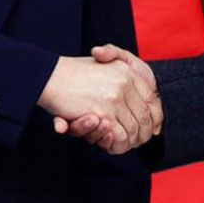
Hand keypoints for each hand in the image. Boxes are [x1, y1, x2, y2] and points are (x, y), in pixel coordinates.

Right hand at [39, 54, 155, 152]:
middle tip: (135, 142)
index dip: (154, 117)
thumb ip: (124, 69)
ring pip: (133, 130)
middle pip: (144, 118)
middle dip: (142, 134)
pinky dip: (116, 144)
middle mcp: (124, 83)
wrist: (49, 75)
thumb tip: (138, 92)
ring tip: (120, 143)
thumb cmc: (75, 72)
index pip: (152, 99)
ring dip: (128, 142)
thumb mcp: (105, 58)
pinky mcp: (102, 114)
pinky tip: (110, 143)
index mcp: (128, 70)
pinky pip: (118, 136)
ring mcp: (114, 99)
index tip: (151, 128)